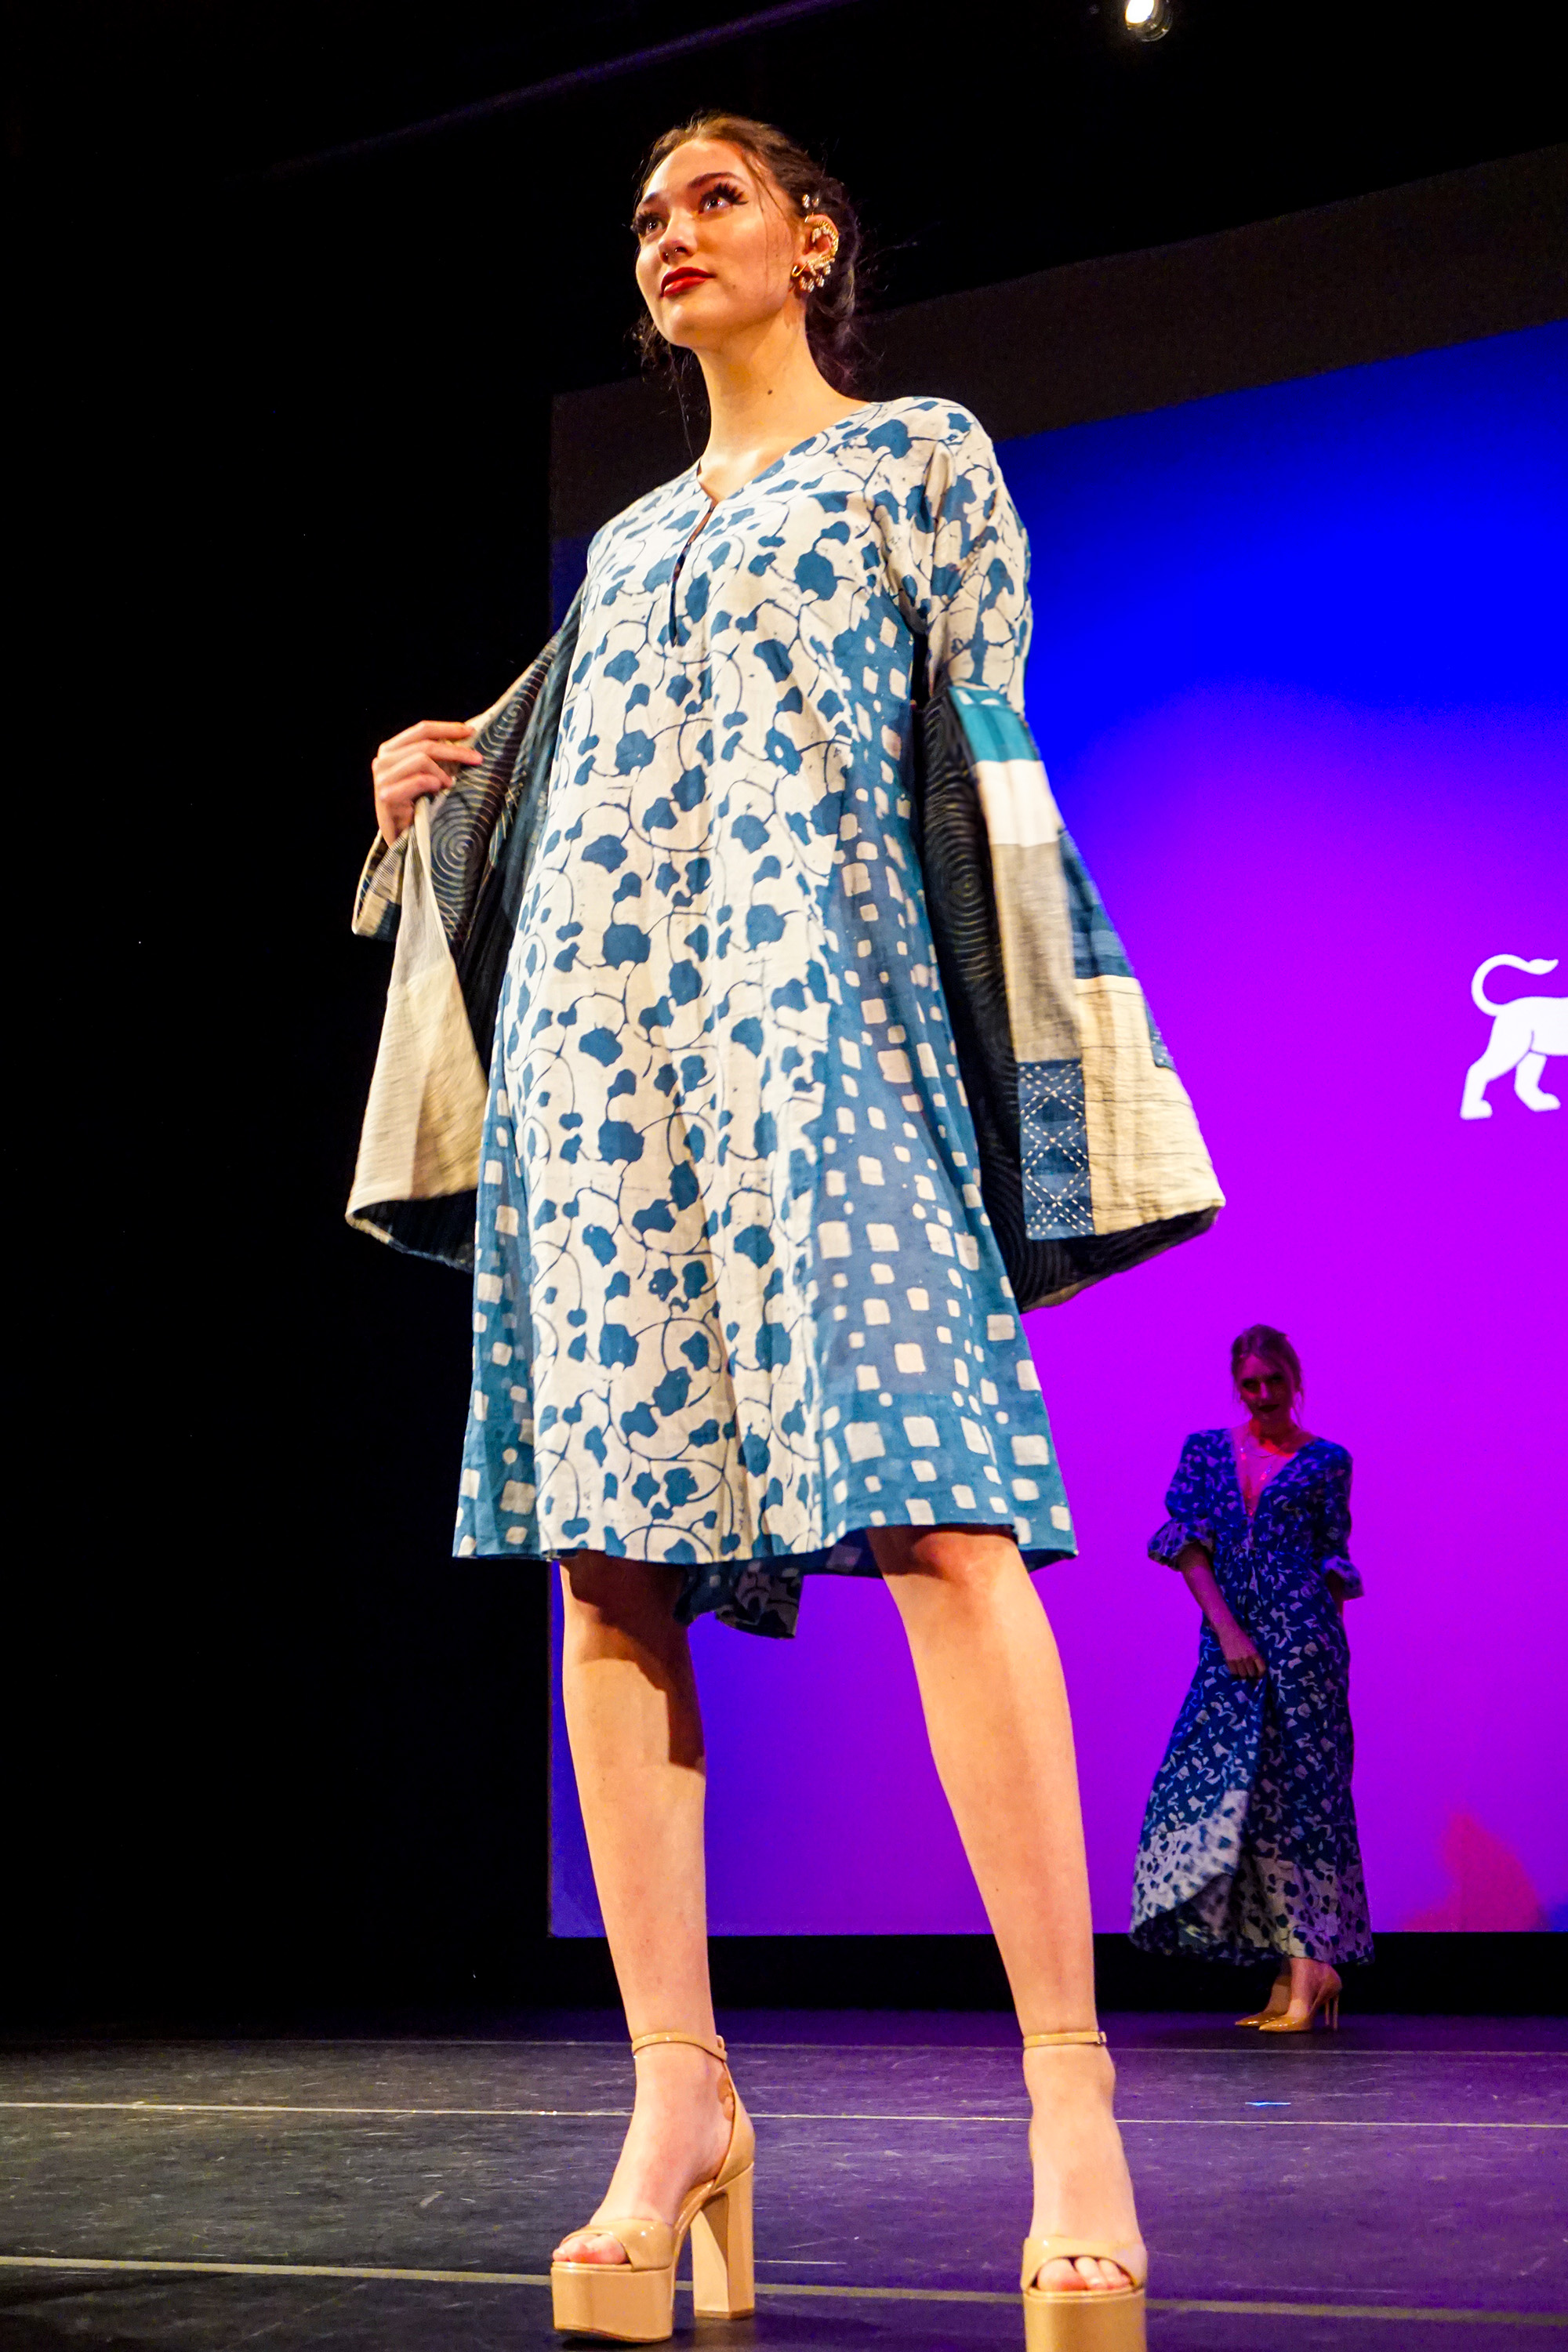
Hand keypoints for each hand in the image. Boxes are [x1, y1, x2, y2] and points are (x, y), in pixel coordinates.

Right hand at [372, 719, 482, 845]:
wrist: (402, 838)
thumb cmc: (417, 805)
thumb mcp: (426, 774)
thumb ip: (435, 757)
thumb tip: (465, 738)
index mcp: (391, 749)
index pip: (421, 729)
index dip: (448, 728)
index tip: (471, 731)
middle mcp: (383, 760)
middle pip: (425, 744)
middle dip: (455, 750)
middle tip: (477, 758)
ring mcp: (382, 778)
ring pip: (422, 759)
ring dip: (443, 771)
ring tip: (451, 784)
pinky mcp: (386, 796)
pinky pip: (418, 780)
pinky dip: (433, 782)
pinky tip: (439, 790)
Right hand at [1218, 1623, 1265, 1678]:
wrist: (1228, 1630)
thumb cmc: (1241, 1637)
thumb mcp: (1251, 1646)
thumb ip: (1254, 1656)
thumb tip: (1256, 1668)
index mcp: (1255, 1653)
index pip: (1262, 1669)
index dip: (1261, 1674)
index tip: (1258, 1676)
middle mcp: (1248, 1658)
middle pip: (1252, 1674)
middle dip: (1250, 1675)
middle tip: (1248, 1673)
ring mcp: (1238, 1660)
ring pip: (1243, 1675)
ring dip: (1242, 1675)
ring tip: (1241, 1672)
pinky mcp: (1229, 1660)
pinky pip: (1234, 1672)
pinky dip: (1235, 1673)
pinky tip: (1235, 1670)